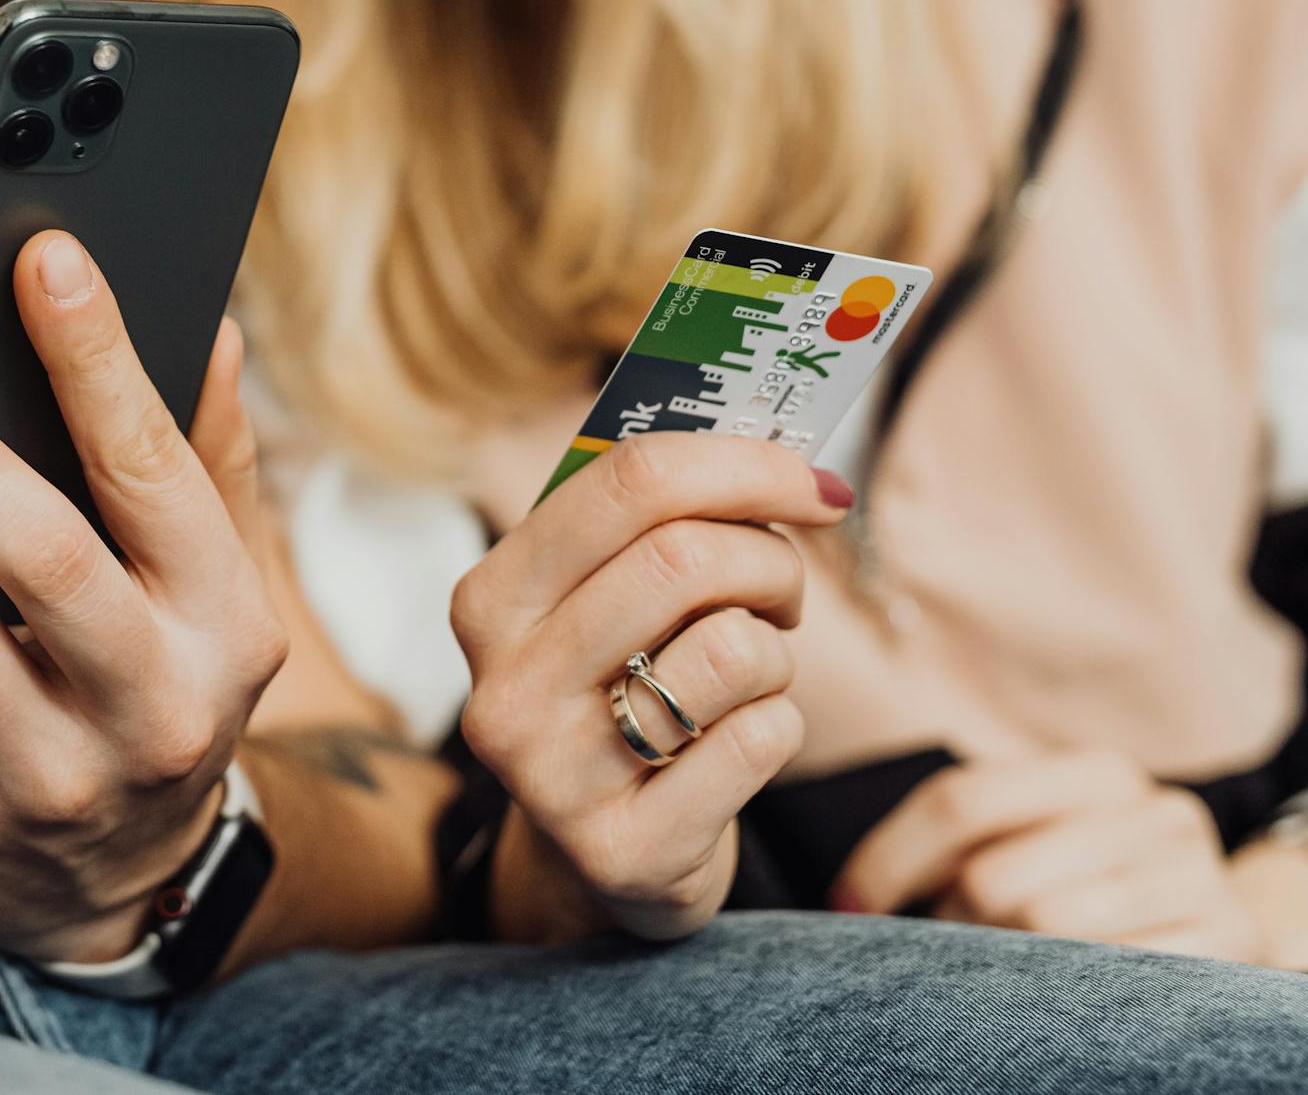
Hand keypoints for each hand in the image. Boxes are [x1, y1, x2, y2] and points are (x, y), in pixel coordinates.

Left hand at [0, 231, 288, 962]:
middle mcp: (148, 710)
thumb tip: (208, 324)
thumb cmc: (152, 678)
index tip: (44, 258)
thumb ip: (207, 457)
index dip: (100, 359)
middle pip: (38, 551)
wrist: (105, 885)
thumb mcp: (212, 584)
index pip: (158, 473)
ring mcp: (41, 778)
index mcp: (226, 627)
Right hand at [449, 433, 850, 941]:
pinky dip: (776, 727)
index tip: (814, 482)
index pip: (629, 480)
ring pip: (732, 650)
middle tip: (783, 591)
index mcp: (493, 597)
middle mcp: (505, 684)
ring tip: (746, 673)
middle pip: (686, 557)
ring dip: (773, 654)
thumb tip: (786, 450)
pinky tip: (735, 743)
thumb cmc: (620, 691)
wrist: (601, 856)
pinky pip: (758, 740)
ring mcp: (554, 775)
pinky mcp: (623, 848)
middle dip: (772, 562)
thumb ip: (653, 522)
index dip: (744, 464)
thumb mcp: (602, 601)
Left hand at [831, 751, 1307, 965]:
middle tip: (951, 959)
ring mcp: (1200, 877)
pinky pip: (1110, 978)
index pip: (961, 800)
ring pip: (1044, 927)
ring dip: (1002, 968)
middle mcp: (1155, 811)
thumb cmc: (1108, 892)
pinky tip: (1063, 1002)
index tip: (847, 909)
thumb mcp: (1046, 846)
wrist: (1240, 933)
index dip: (887, 860)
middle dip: (949, 928)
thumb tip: (850, 901)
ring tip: (1011, 978)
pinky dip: (1067, 997)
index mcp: (1096, 773)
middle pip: (993, 876)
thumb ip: (969, 845)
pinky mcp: (1232, 943)